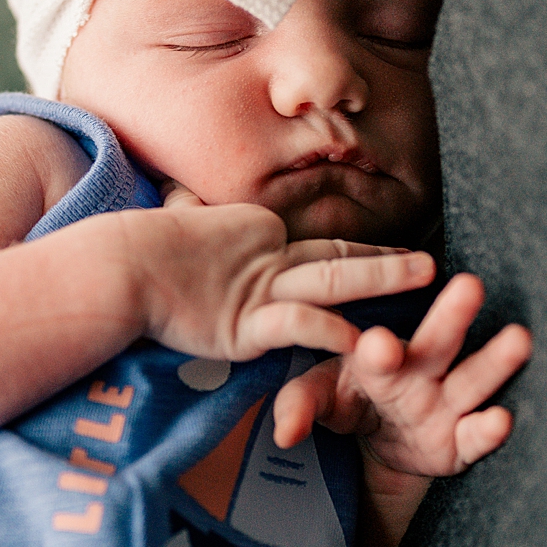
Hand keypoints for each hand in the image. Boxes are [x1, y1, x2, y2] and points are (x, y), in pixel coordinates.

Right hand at [137, 181, 434, 364]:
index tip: (392, 258)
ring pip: (332, 281)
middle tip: (431, 264)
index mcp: (254, 241)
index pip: (315, 251)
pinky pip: (295, 323)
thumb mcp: (177, 232)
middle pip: (337, 259)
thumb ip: (194, 221)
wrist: (115, 265)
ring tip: (424, 275)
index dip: (357, 254)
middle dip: (386, 262)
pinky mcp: (243, 324)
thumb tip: (185, 207)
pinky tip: (357, 339)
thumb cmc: (136, 251)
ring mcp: (257, 292)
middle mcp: (264, 262)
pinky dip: (327, 329)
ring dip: (381, 279)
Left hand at [271, 273, 531, 474]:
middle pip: (438, 340)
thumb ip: (302, 406)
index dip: (378, 347)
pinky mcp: (463, 440)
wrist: (383, 438)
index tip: (376, 344)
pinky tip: (503, 419)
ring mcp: (447, 403)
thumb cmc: (353, 399)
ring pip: (474, 378)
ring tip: (519, 338)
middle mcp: (421, 371)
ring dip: (495, 360)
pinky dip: (491, 429)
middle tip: (468, 285)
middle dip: (452, 316)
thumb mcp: (324, 398)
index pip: (378, 347)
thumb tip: (281, 433)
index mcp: (379, 356)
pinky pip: (479, 434)